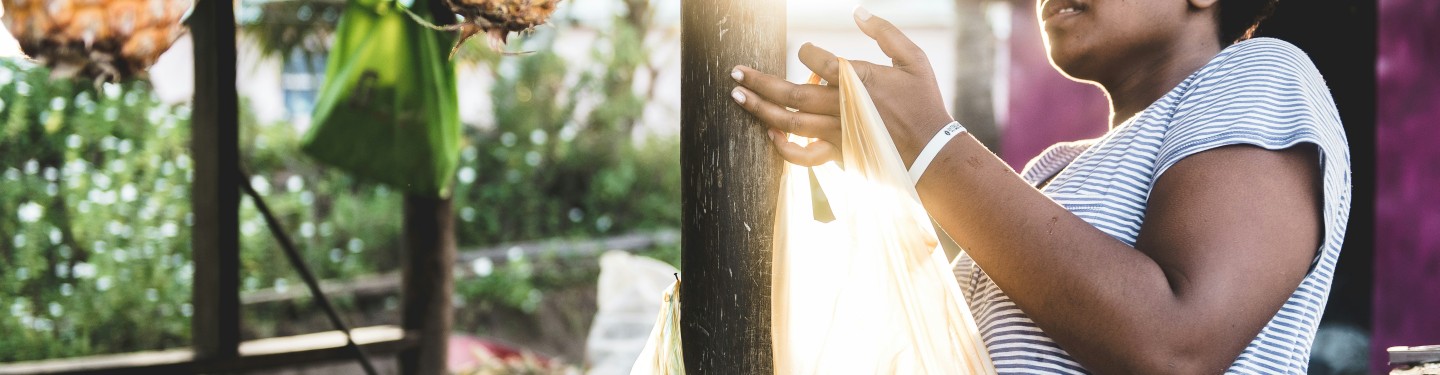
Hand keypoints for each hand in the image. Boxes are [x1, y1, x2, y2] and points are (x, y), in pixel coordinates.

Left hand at [730, 6, 952, 166]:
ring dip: (759, 109)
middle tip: (734, 72)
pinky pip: (803, 156)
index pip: (817, 60)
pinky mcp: (837, 154)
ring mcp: (836, 133)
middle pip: (791, 93)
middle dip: (758, 81)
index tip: (804, 52)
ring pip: (789, 122)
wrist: (933, 152)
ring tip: (737, 96)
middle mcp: (841, 106)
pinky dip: (783, 147)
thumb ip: (886, 33)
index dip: (806, 53)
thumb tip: (858, 12)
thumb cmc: (924, 102)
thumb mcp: (913, 59)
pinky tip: (768, 133)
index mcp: (858, 79)